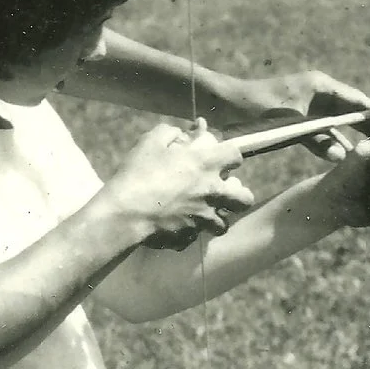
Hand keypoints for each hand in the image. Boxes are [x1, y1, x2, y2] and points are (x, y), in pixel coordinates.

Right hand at [103, 121, 255, 249]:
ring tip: (205, 213)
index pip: (236, 155)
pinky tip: (179, 226)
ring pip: (225, 223)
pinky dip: (191, 232)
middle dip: (238, 194)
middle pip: (245, 198)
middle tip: (224, 191)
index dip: (230, 155)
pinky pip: (197, 236)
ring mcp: (203, 218)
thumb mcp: (150, 142)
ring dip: (218, 217)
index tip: (220, 157)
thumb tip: (183, 132)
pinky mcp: (190, 237)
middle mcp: (212, 193)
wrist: (124, 213)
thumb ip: (171, 132)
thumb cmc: (137, 174)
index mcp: (205, 165)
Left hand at [224, 69, 369, 160]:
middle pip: (354, 114)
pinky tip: (344, 161)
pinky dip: (333, 147)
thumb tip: (343, 154)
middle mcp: (320, 96)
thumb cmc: (254, 109)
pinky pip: (324, 136)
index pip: (359, 101)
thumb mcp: (289, 123)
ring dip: (353, 142)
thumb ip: (317, 137)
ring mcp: (310, 110)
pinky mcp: (300, 124)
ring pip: (340, 128)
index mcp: (321, 86)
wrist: (223, 108)